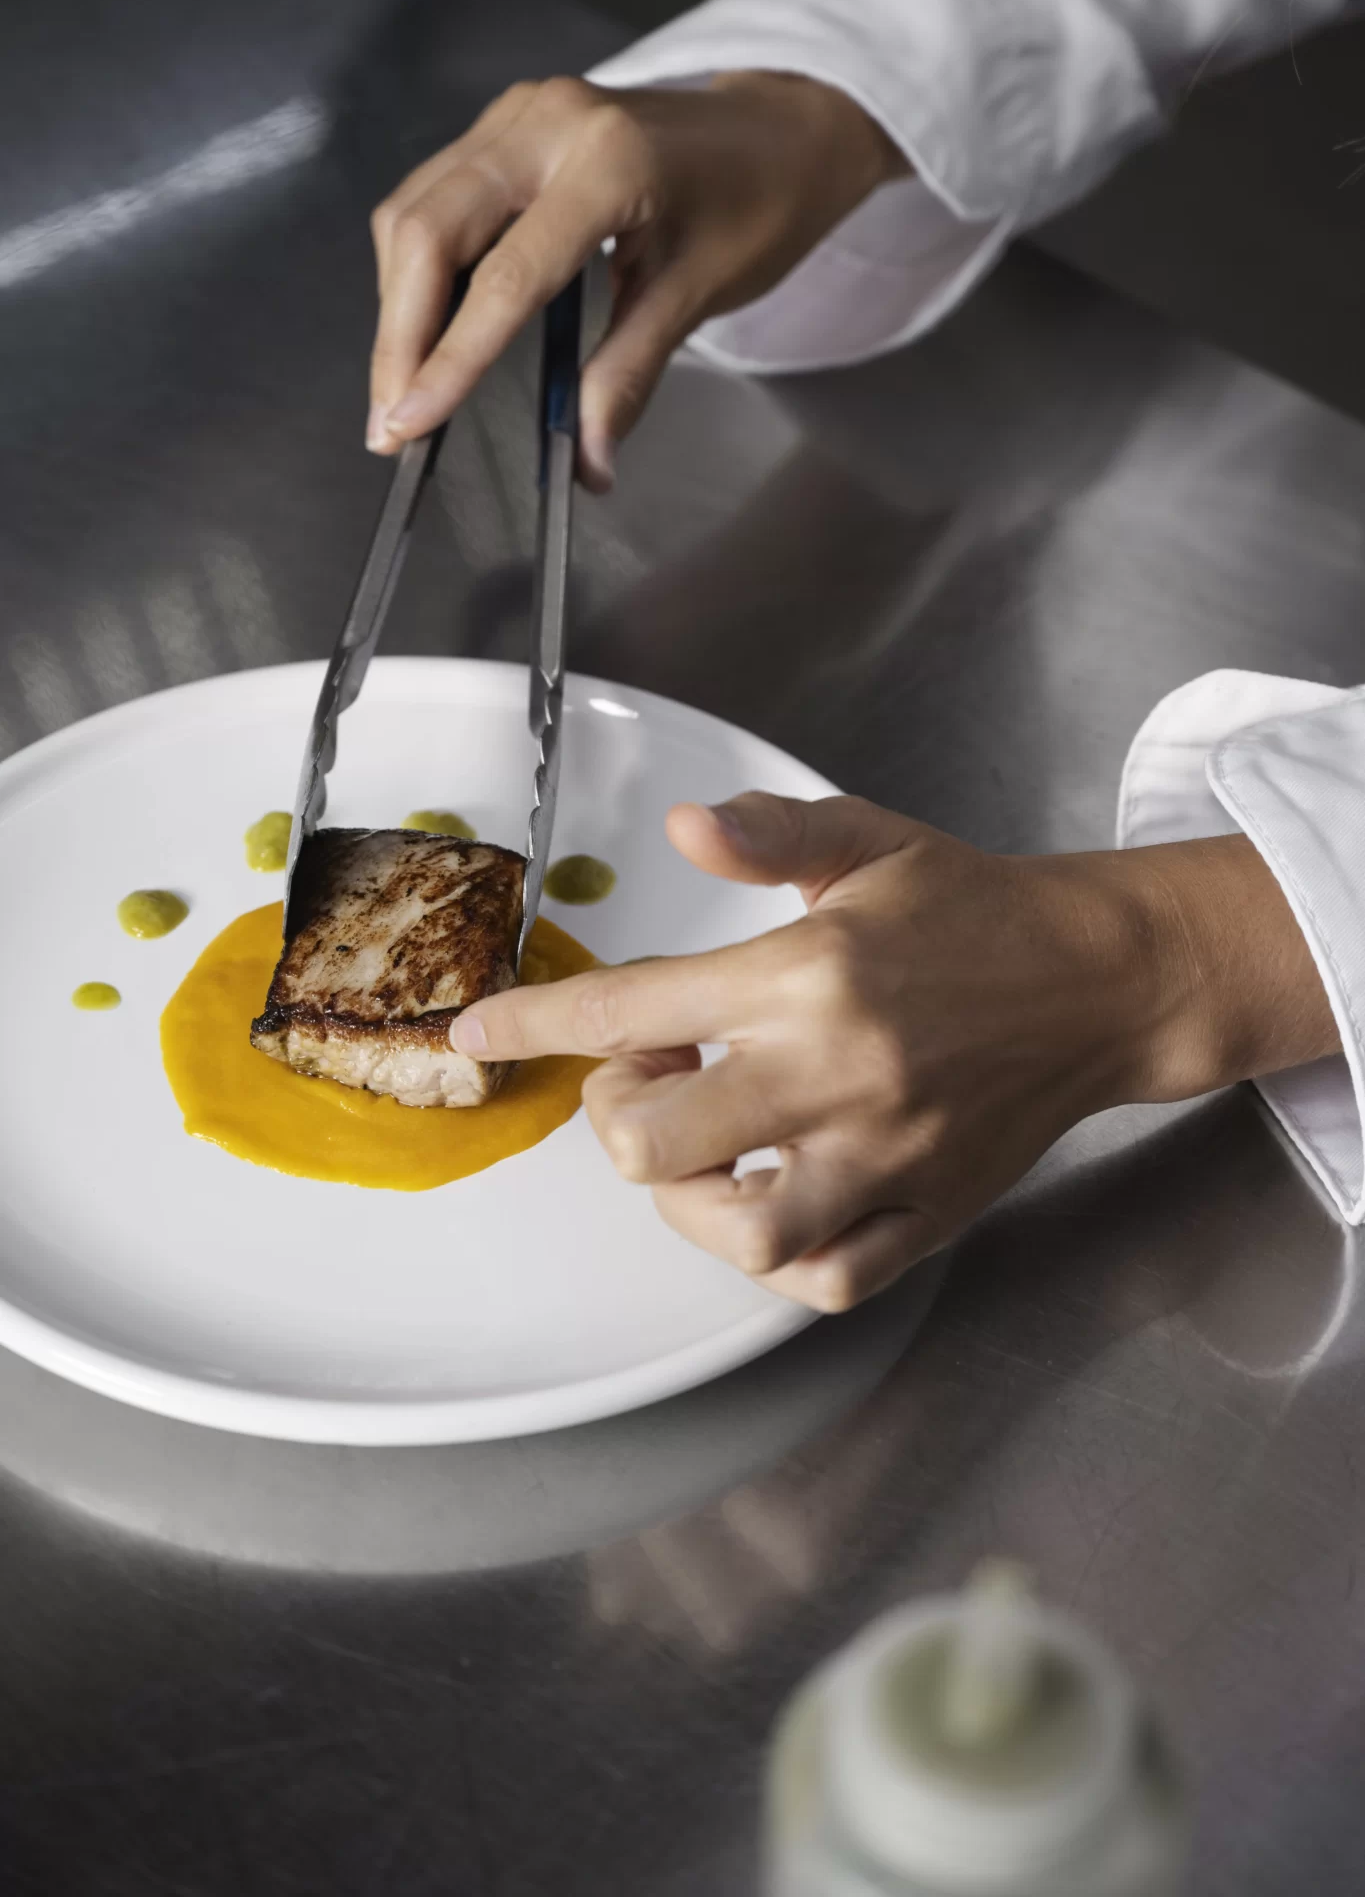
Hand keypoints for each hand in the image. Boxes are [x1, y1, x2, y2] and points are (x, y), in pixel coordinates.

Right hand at [367, 73, 905, 484]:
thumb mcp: (699, 293)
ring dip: (398, 305)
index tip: (410, 425)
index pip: (505, 276)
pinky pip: (433, 195)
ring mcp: (518, 114)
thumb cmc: (756, 202)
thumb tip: (587, 463)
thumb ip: (630, 375)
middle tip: (389, 422)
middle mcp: (546, 123)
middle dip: (399, 336)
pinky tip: (427, 328)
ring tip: (404, 388)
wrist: (779, 128)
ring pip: (415, 209)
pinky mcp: (506, 124)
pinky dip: (418, 269)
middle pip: (427, 230)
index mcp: (607, 164)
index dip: (451, 359)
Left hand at [449, 796, 1336, 1309]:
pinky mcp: (928, 1211)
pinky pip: (827, 1278)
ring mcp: (884, 1155)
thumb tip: (683, 828)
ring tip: (702, 1147)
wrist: (1102, 977)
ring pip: (738, 1230)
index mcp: (806, 975)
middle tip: (647, 1078)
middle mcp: (836, 1074)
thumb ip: (768, 835)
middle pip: (653, 1143)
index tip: (481, 1032)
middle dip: (615, 1113)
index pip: (628, 1008)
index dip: (532, 1022)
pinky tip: (766, 1201)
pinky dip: (774, 1258)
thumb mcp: (868, 841)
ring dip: (686, 1198)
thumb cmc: (974, 906)